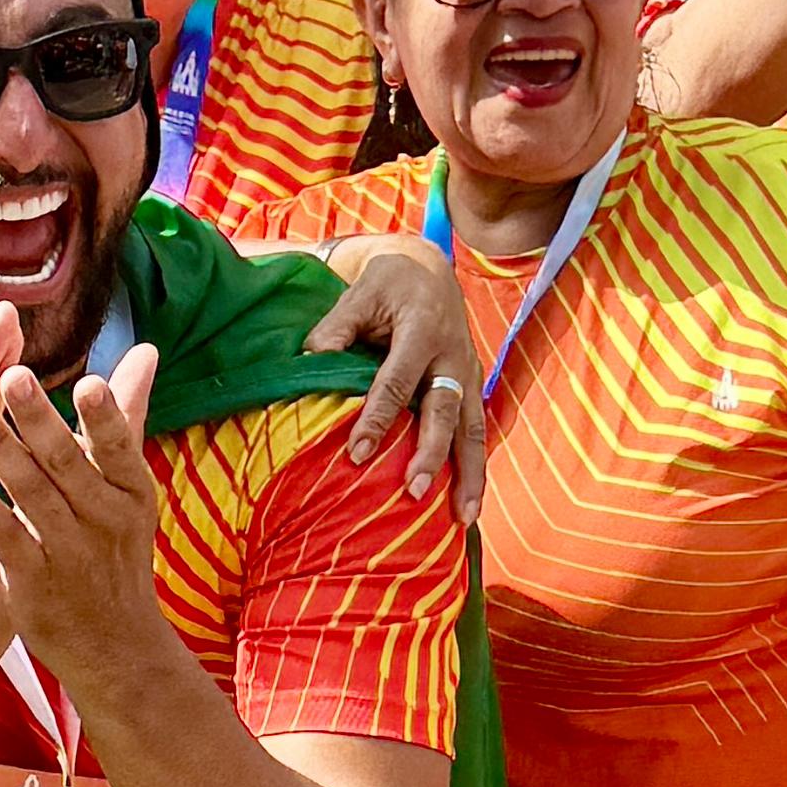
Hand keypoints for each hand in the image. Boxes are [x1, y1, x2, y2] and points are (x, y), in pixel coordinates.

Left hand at [0, 307, 171, 684]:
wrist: (117, 649)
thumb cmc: (118, 554)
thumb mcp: (130, 489)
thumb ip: (127, 417)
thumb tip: (144, 350)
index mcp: (132, 492)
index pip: (119, 448)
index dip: (105, 418)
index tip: (86, 381)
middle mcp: (105, 520)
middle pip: (67, 463)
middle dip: (37, 418)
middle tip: (9, 372)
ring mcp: (68, 552)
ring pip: (30, 492)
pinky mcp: (32, 581)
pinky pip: (0, 534)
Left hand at [310, 237, 486, 521]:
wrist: (429, 269)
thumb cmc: (386, 285)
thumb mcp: (358, 294)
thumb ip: (335, 327)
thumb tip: (310, 361)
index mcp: (421, 330)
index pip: (397, 383)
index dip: (377, 420)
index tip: (357, 455)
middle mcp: (452, 355)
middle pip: (444, 411)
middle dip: (431, 454)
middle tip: (414, 491)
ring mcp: (469, 373)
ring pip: (472, 428)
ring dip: (469, 474)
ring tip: (463, 517)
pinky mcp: (473, 386)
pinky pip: (476, 431)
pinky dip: (475, 467)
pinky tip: (469, 504)